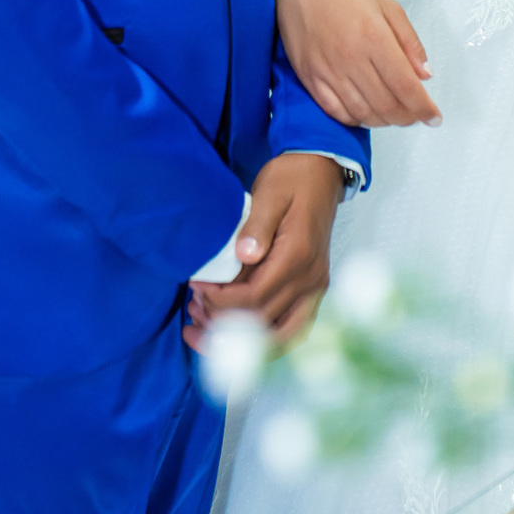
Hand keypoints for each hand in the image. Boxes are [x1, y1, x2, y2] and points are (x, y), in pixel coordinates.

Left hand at [184, 153, 342, 350]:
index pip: (253, 298)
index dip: (219, 300)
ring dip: (242, 342)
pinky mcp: (312, 291)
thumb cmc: (291, 179)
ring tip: (206, 330)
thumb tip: (242, 255)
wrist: (320, 171)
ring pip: (280, 338)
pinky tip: (236, 335)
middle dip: (222, 324)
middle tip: (192, 310)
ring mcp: (315, 289)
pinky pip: (290, 329)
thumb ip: (257, 226)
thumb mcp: (270, 193)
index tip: (194, 286)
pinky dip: (263, 339)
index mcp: (298, 256)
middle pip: (263, 324)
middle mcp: (311, 280)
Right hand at [265, 0, 439, 127]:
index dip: (424, 108)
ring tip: (393, 116)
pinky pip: (335, 111)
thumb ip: (409, 41)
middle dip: (407, 117)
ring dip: (384, 121)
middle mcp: (351, 59)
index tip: (435, 118)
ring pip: (362, 113)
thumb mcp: (386, 4)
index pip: (406, 86)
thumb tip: (425, 76)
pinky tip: (365, 114)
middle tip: (415, 115)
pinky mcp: (308, 77)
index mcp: (374, 37)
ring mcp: (327, 71)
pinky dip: (355, 120)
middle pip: (386, 105)